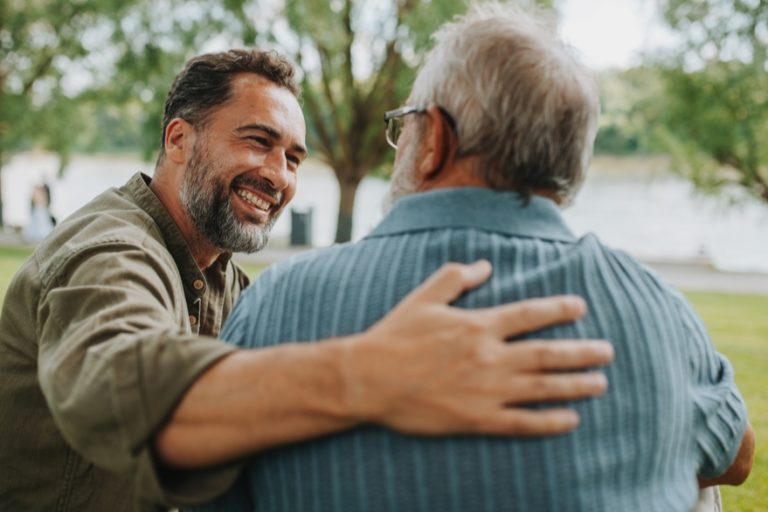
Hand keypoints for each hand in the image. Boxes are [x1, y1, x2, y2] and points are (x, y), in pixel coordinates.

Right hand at [343, 260, 613, 435]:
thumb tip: (486, 264)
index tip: (581, 307)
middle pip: (547, 353)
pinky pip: (522, 422)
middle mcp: (490, 357)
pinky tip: (570, 420)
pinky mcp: (477, 418)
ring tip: (600, 384)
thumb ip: (457, 277)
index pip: (530, 314)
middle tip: (607, 352)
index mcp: (478, 325)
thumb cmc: (395, 336)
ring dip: (575, 386)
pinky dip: (549, 422)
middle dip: (582, 352)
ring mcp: (486, 390)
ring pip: (542, 388)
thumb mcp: (424, 297)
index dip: (559, 309)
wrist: (369, 379)